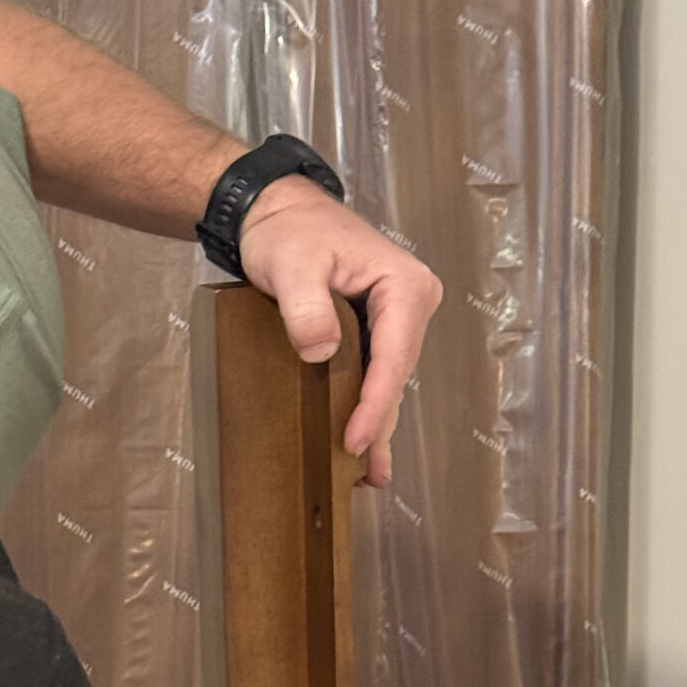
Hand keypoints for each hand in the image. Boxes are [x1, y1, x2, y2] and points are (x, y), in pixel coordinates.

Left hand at [237, 176, 443, 486]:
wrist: (275, 211)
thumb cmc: (288, 231)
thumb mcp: (293, 265)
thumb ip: (306, 306)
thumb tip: (321, 351)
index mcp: (404, 286)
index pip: (394, 358)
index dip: (374, 405)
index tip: (353, 441)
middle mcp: (410, 303)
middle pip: (396, 376)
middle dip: (377, 423)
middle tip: (360, 472)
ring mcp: (397, 318)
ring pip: (388, 380)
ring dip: (376, 423)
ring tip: (366, 474)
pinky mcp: (378, 328)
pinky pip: (376, 373)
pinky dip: (367, 405)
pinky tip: (361, 443)